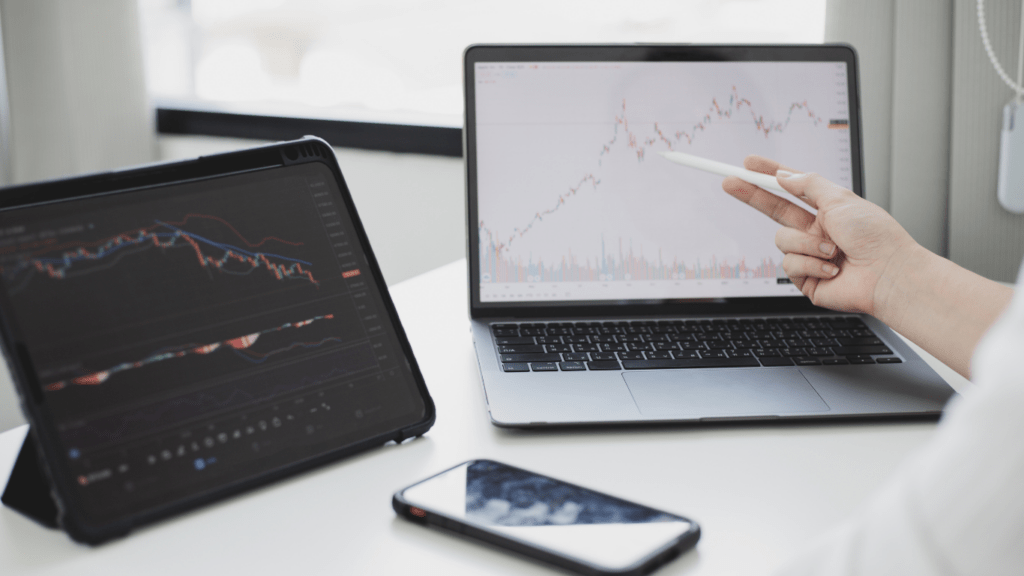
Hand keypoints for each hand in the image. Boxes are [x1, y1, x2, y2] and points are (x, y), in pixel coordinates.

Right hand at [721, 155, 919, 315]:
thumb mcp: (840, 198)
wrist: (888, 275)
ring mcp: (809, 255)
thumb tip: (784, 176)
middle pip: (774, 210)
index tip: (748, 165)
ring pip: (782, 240)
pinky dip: (811, 264)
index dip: (769, 176)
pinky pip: (790, 265)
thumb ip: (807, 184)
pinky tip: (831, 269)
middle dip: (753, 196)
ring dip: (806, 244)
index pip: (791, 189)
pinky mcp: (806, 278)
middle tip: (730, 183)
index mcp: (827, 210)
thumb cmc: (875, 237)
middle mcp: (816, 231)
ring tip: (832, 250)